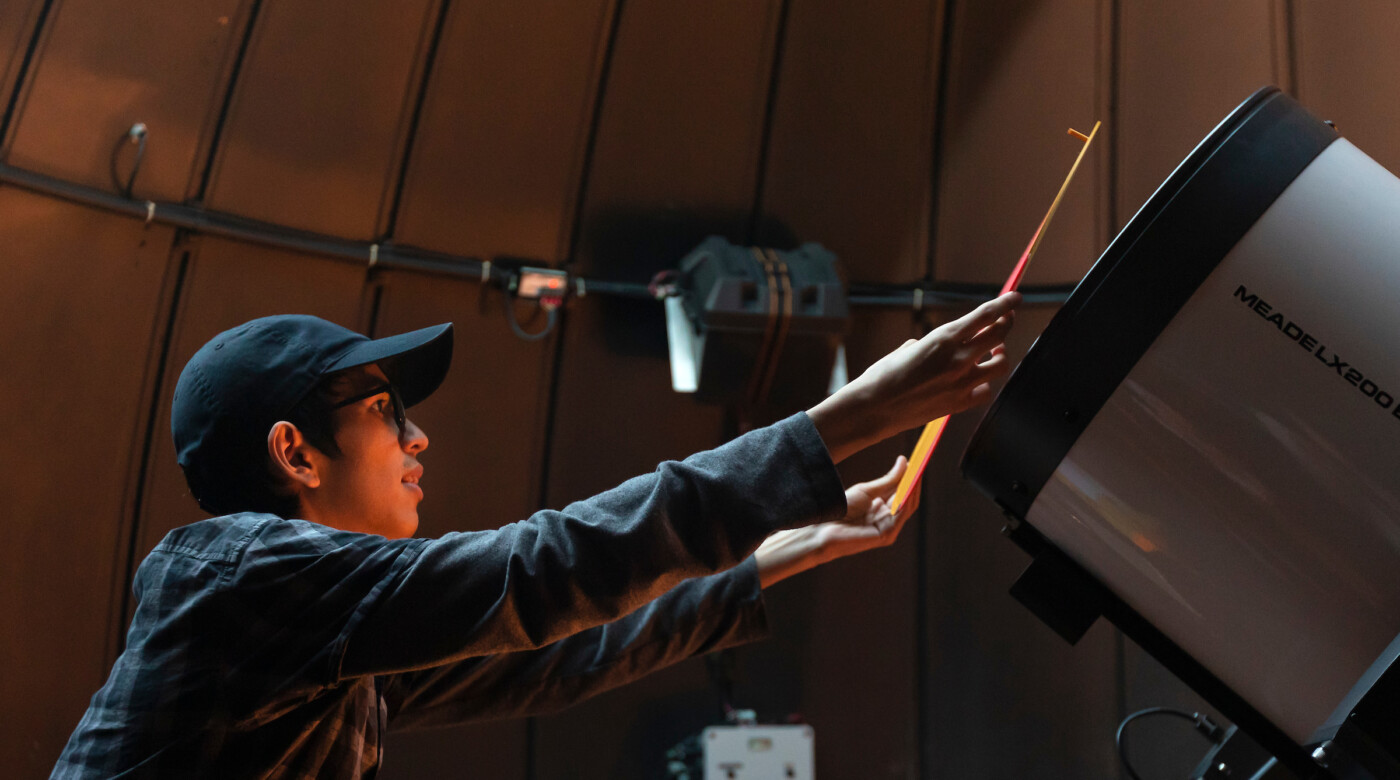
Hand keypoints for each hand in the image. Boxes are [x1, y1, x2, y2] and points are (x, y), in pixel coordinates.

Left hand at [754, 456, 920, 587]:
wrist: (822, 528)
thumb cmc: (841, 509)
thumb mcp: (867, 490)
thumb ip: (888, 479)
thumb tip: (905, 461)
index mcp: (883, 510)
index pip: (903, 493)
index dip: (912, 477)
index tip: (919, 460)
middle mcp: (888, 520)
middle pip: (909, 499)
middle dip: (916, 481)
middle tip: (922, 462)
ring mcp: (889, 529)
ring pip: (908, 506)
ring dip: (914, 487)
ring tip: (918, 469)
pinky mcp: (886, 535)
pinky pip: (900, 514)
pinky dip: (906, 499)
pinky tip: (908, 485)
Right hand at [807, 292, 1019, 462]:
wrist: (873, 408)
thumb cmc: (883, 375)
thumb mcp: (907, 348)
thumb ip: (932, 344)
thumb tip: (943, 346)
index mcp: (943, 339)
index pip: (985, 315)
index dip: (1004, 304)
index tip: (1015, 297)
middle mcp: (957, 359)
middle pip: (999, 335)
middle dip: (1006, 323)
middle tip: (1007, 319)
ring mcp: (961, 383)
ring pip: (1000, 363)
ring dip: (1000, 353)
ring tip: (994, 351)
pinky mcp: (959, 404)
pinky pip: (986, 390)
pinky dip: (985, 383)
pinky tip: (978, 380)